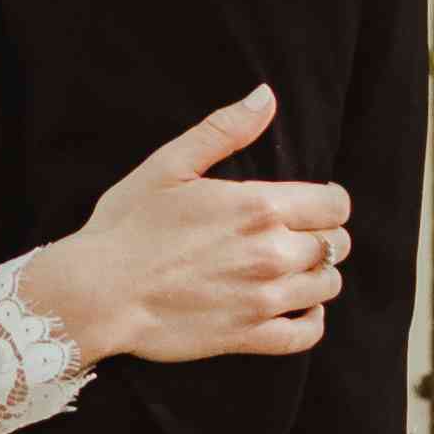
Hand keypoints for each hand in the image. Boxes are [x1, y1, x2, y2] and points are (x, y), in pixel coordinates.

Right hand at [19, 86, 351, 365]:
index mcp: (258, 207)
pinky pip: (306, 334)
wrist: (97, 291)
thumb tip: (265, 96)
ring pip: (327, 286)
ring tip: (293, 267)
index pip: (335, 205)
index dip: (329, 201)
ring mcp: (263, 299)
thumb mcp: (170, 164)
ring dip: (317, 274)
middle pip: (336, 245)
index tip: (313, 204)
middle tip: (296, 234)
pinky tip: (299, 308)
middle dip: (323, 235)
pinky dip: (312, 321)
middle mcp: (271, 253)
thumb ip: (224, 129)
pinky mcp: (248, 336)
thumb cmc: (127, 225)